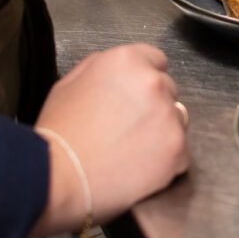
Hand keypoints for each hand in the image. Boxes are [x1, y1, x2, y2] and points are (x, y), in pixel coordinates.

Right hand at [30, 45, 188, 235]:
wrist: (57, 177)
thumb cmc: (59, 136)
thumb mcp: (69, 82)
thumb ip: (100, 66)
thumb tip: (116, 70)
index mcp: (126, 60)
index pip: (156, 61)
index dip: (142, 82)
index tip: (135, 98)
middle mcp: (152, 82)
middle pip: (168, 90)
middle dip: (152, 106)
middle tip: (126, 128)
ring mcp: (167, 115)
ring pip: (176, 120)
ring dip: (161, 133)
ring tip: (129, 150)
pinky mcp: (176, 148)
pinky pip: (181, 153)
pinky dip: (165, 163)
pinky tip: (138, 167)